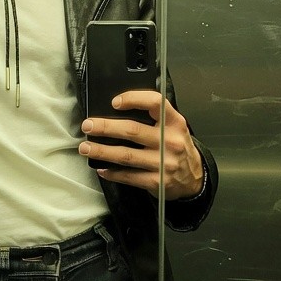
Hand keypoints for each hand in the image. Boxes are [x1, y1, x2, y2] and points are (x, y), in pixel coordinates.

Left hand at [78, 89, 203, 198]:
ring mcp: (163, 162)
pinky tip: (101, 168)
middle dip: (106, 127)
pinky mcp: (157, 181)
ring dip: (102, 151)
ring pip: (126, 155)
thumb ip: (154, 118)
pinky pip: (129, 176)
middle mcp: (170, 141)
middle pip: (132, 130)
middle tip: (88, 125)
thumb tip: (116, 111)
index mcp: (174, 122)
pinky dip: (112, 173)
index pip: (155, 103)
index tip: (114, 102)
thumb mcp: (174, 128)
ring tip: (86, 147)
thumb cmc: (177, 147)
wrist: (194, 178)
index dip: (133, 99)